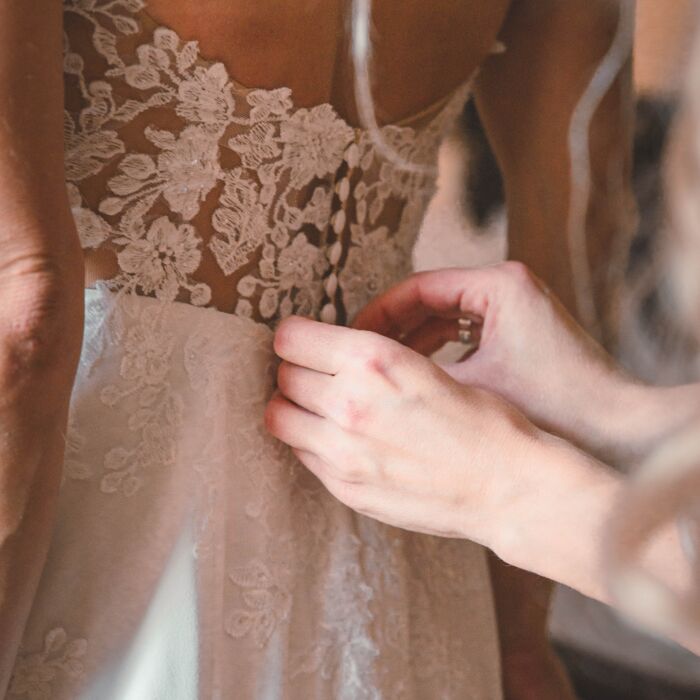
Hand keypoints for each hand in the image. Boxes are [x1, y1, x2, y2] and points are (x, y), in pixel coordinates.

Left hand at [266, 316, 544, 545]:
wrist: (511, 486)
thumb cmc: (485, 419)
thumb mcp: (425, 365)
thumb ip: (367, 357)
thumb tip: (325, 349)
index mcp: (373, 360)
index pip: (291, 337)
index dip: (297, 335)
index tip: (305, 339)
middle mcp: (350, 404)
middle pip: (283, 375)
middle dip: (297, 368)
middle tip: (316, 370)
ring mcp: (343, 452)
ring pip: (279, 416)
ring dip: (294, 405)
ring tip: (317, 404)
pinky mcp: (347, 487)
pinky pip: (301, 455)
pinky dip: (310, 441)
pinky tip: (337, 437)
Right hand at [353, 261, 647, 464]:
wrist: (615, 433)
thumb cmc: (551, 409)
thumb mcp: (471, 390)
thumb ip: (417, 376)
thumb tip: (364, 374)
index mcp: (499, 286)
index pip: (419, 288)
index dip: (379, 314)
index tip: (353, 338)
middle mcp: (509, 286)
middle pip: (430, 299)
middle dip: (394, 326)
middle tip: (359, 353)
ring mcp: (516, 308)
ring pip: (445, 317)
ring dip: (414, 339)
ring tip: (380, 366)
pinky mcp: (520, 331)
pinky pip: (465, 332)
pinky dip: (439, 350)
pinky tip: (416, 375)